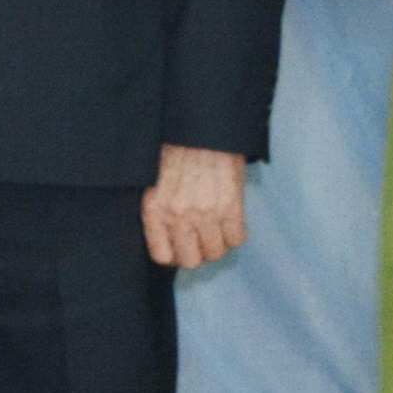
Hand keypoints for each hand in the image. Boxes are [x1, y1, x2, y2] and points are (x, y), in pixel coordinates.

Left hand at [144, 144, 248, 269]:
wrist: (202, 131)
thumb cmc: (177, 154)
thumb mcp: (155, 184)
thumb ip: (160, 212)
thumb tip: (171, 241)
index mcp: (154, 210)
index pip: (162, 256)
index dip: (175, 255)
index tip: (182, 248)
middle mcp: (177, 216)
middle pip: (191, 261)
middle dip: (198, 253)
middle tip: (202, 239)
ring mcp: (205, 213)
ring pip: (216, 253)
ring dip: (219, 244)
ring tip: (217, 228)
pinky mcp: (230, 207)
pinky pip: (237, 239)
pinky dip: (236, 234)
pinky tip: (231, 221)